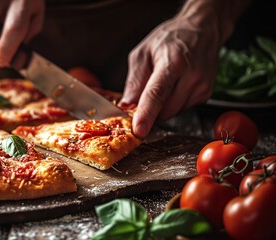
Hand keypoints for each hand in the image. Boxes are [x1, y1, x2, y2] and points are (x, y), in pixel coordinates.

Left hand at [119, 12, 223, 138]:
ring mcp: (201, 87)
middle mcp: (191, 76)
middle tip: (142, 97)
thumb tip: (127, 106)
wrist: (202, 30)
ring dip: (161, 107)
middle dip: (149, 110)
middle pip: (164, 110)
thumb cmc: (170, 39)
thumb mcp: (142, 53)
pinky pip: (181, 110)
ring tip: (163, 84)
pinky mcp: (205, 95)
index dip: (146, 114)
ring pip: (173, 113)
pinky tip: (174, 86)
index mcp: (173, 63)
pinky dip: (172, 104)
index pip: (157, 94)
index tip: (138, 131)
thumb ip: (134, 81)